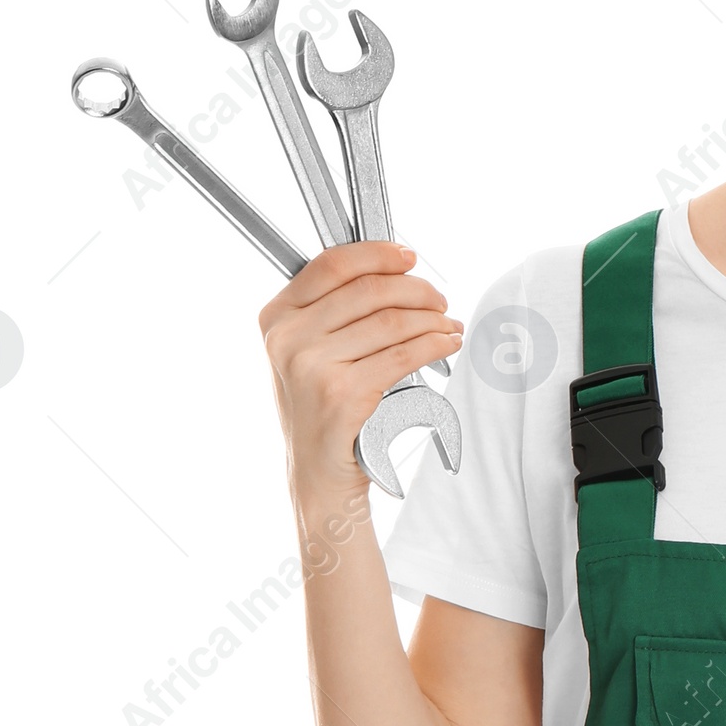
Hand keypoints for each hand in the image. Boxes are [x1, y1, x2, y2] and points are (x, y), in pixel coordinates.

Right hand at [259, 241, 462, 493]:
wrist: (317, 471)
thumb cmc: (320, 406)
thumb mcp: (308, 351)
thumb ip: (333, 310)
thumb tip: (390, 270)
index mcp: (277, 316)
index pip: (332, 265)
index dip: (377, 254)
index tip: (408, 256)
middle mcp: (289, 338)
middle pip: (369, 291)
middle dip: (417, 290)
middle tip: (439, 298)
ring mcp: (313, 367)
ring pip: (392, 322)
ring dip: (433, 319)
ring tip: (449, 325)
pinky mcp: (343, 394)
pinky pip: (403, 356)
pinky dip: (434, 345)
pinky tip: (446, 345)